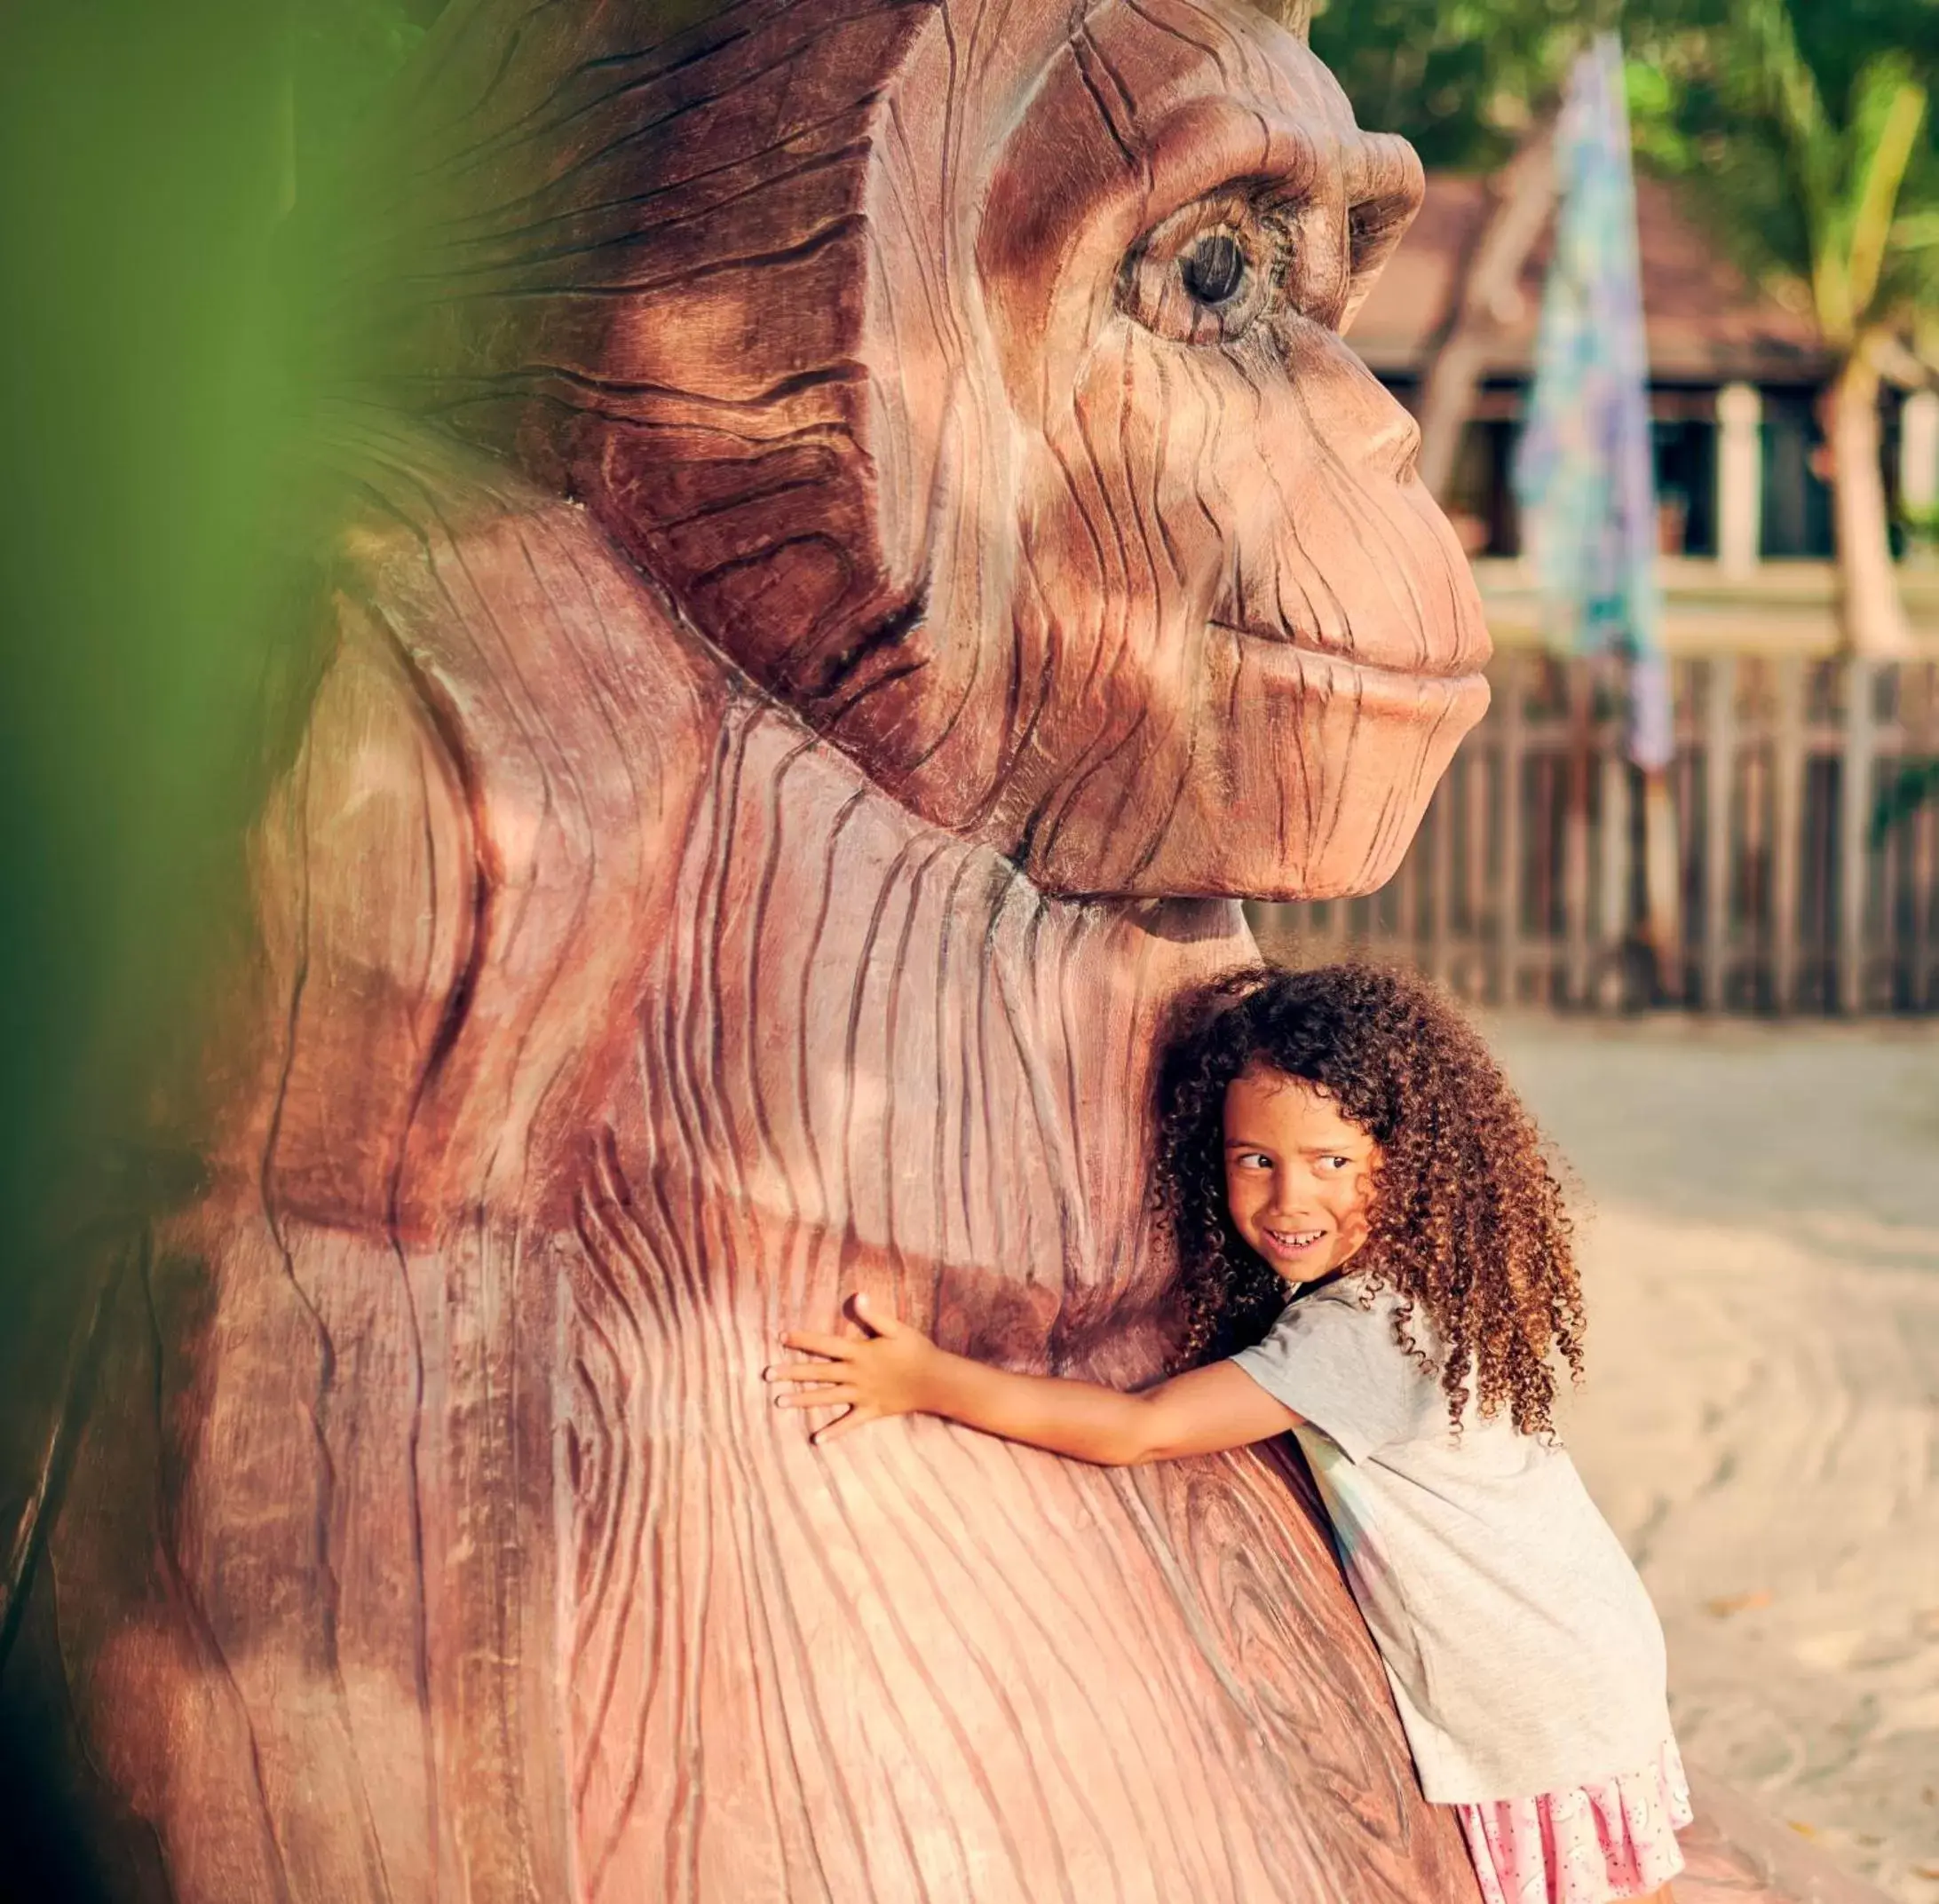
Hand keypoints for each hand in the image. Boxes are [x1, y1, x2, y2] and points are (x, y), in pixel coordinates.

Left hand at [764, 1293, 938, 1443]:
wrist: (935, 1381)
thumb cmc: (916, 1351)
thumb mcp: (896, 1328)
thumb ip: (874, 1315)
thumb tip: (857, 1296)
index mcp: (859, 1352)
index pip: (824, 1344)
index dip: (802, 1340)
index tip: (781, 1336)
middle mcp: (855, 1375)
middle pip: (817, 1373)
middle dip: (791, 1372)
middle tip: (766, 1374)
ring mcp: (861, 1395)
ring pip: (826, 1398)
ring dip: (802, 1400)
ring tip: (778, 1402)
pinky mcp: (870, 1411)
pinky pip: (848, 1424)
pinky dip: (833, 1432)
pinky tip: (816, 1440)